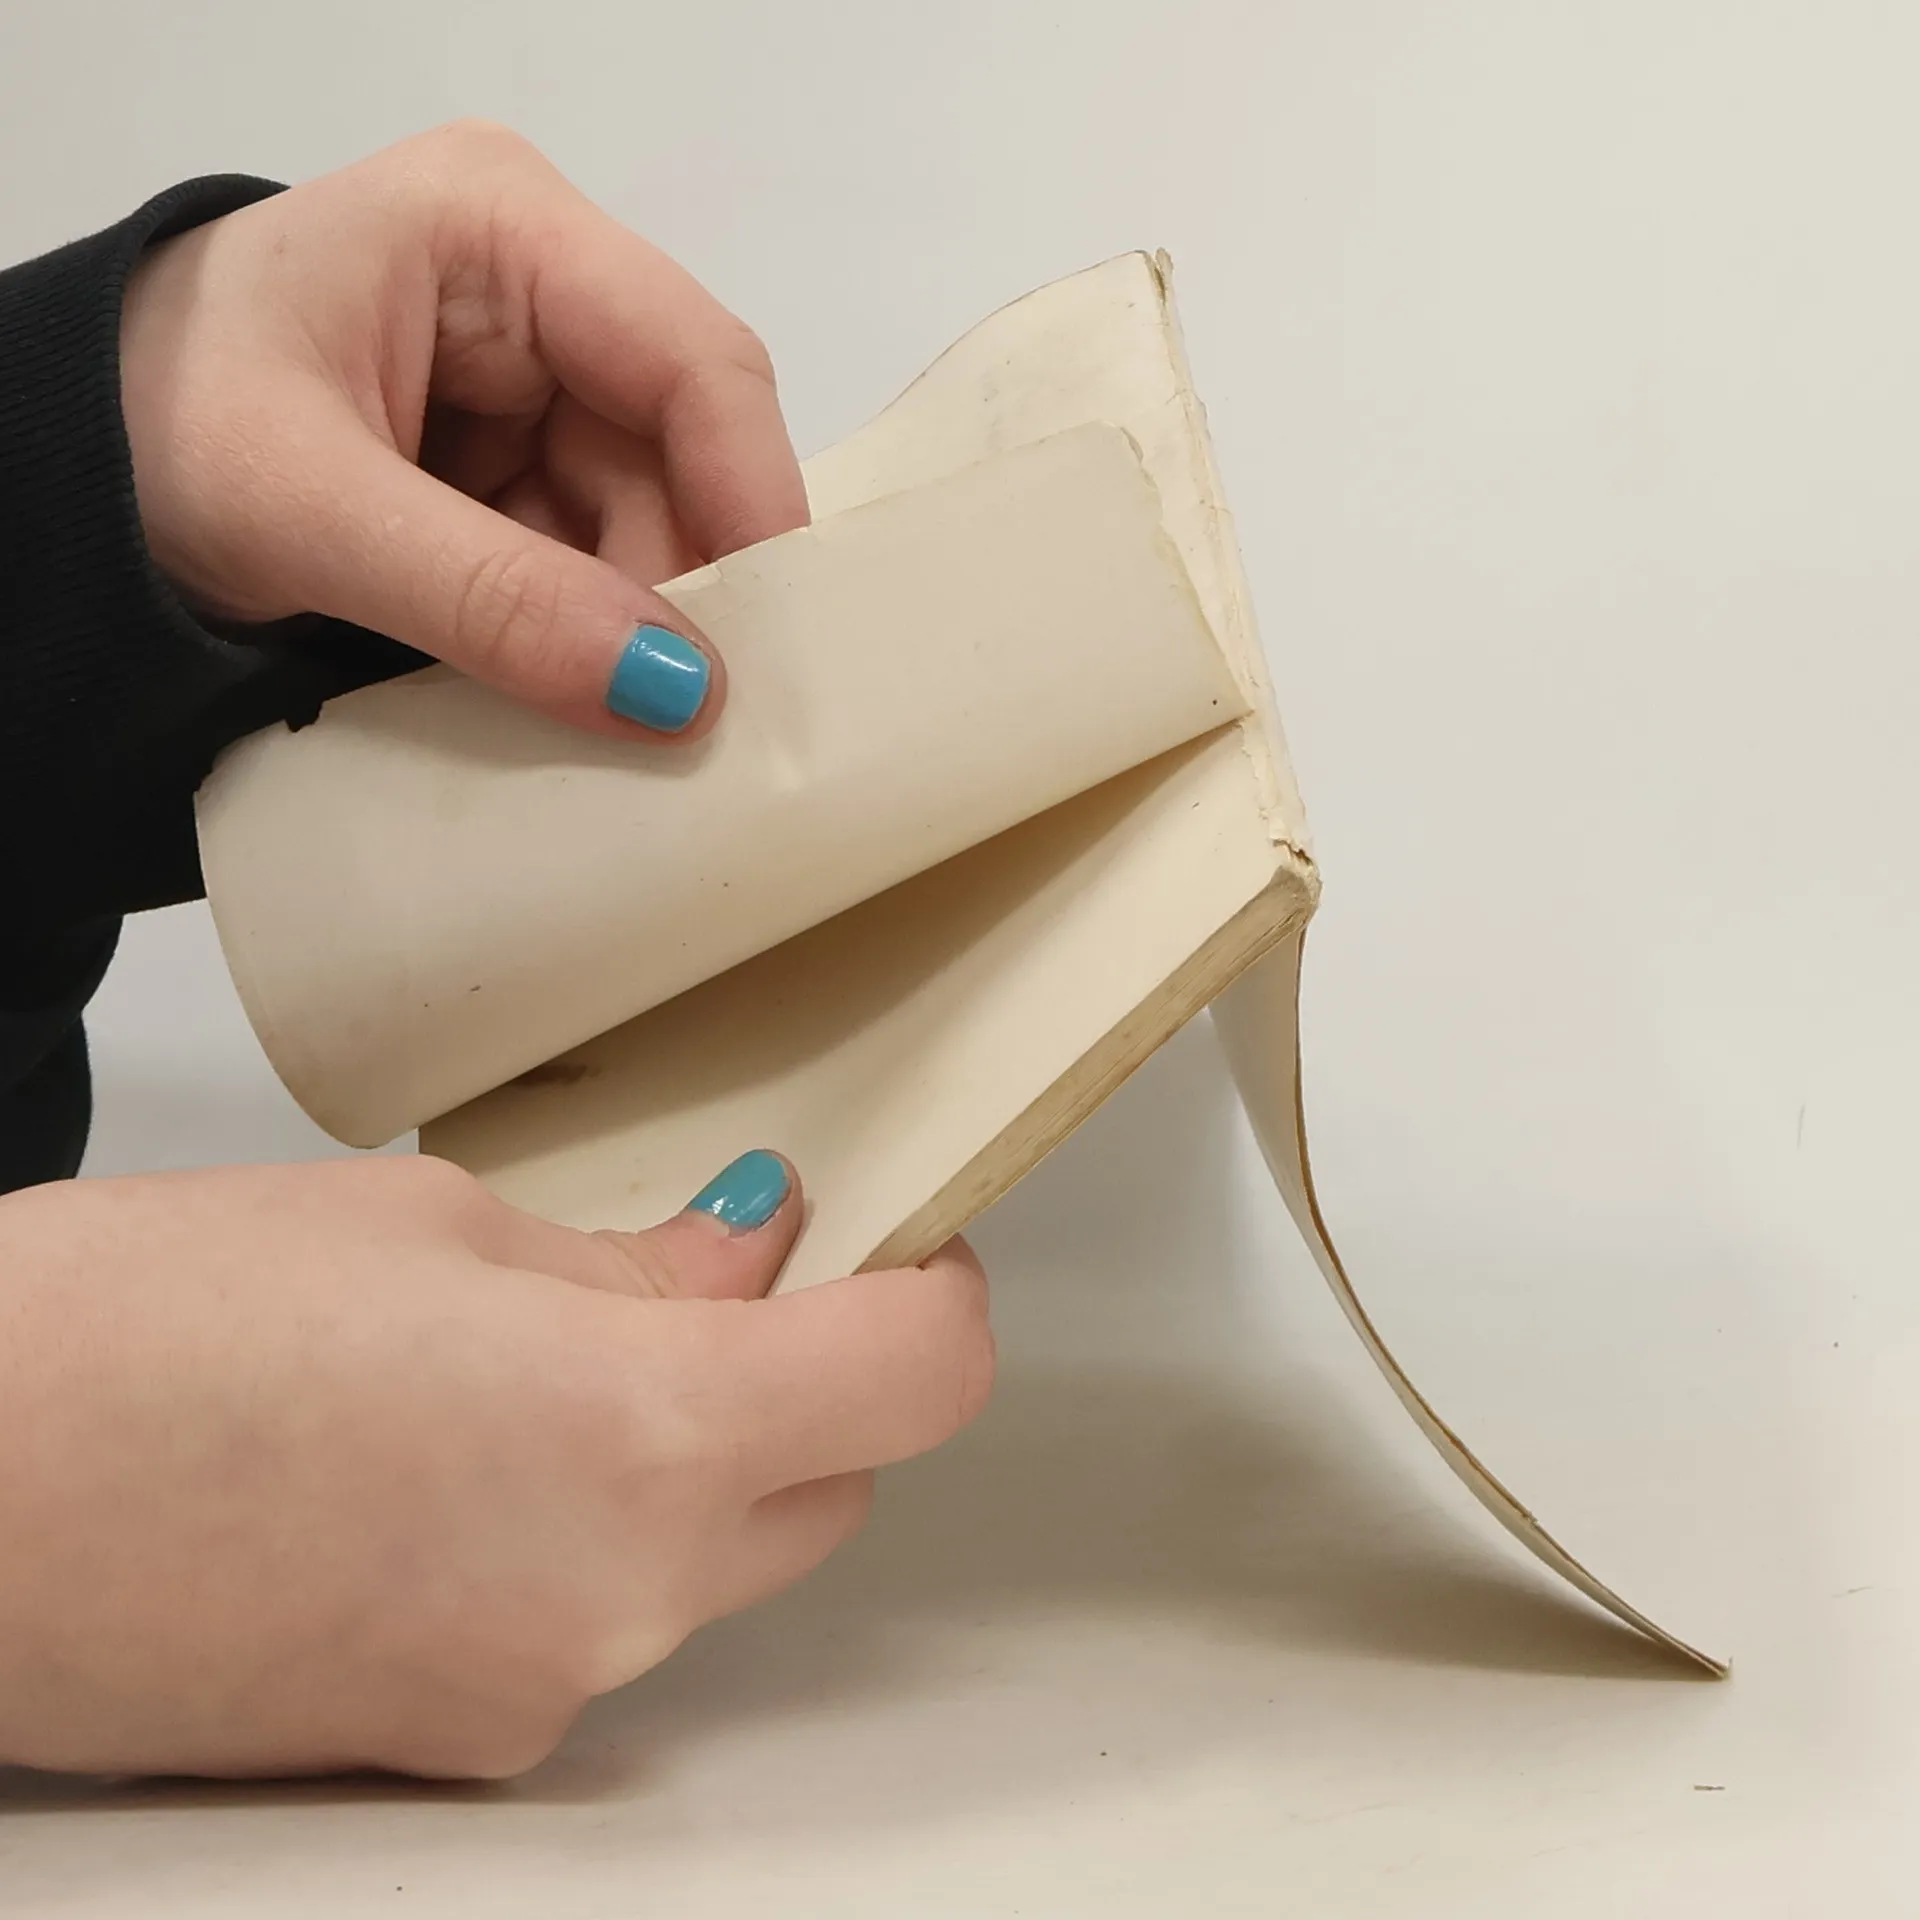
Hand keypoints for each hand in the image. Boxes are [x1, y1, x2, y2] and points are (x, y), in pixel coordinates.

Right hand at [0, 1153, 990, 1778]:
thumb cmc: (140, 1333)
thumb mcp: (427, 1229)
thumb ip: (630, 1266)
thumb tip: (747, 1257)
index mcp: (642, 1434)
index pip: (918, 1379)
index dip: (932, 1292)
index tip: (899, 1242)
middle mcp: (618, 1594)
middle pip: (828, 1482)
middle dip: (803, 1378)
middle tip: (710, 1274)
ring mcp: (534, 1690)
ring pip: (711, 1560)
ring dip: (687, 1462)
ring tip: (536, 1363)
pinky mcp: (450, 1741)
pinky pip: (591, 1624)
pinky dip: (578, 1539)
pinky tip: (450, 1463)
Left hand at [118, 121, 809, 738]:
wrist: (46, 476)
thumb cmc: (144, 437)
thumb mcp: (311, 513)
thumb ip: (495, 600)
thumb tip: (678, 695)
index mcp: (497, 228)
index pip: (690, 356)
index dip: (751, 497)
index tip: (768, 646)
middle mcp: (537, 291)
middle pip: (680, 451)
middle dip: (682, 587)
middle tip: (687, 726)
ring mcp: (528, 382)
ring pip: (646, 521)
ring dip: (633, 629)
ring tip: (615, 729)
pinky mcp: (509, 464)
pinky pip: (591, 559)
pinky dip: (585, 637)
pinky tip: (568, 698)